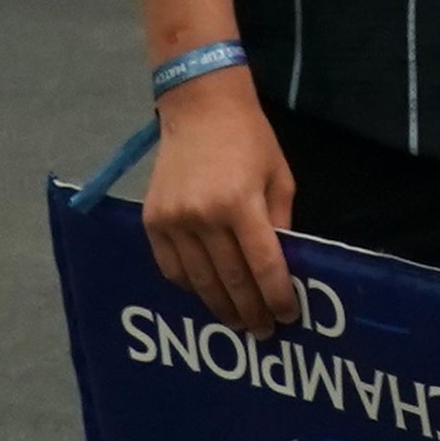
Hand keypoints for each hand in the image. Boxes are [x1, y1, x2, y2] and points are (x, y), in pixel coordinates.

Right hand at [141, 73, 302, 333]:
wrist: (200, 109)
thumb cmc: (250, 139)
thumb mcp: (279, 176)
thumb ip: (280, 221)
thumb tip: (282, 264)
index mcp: (240, 204)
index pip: (262, 264)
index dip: (277, 295)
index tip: (288, 316)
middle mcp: (202, 216)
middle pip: (229, 279)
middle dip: (249, 310)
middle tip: (263, 332)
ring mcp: (172, 221)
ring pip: (198, 280)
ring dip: (219, 306)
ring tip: (237, 322)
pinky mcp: (151, 221)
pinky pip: (170, 268)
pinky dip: (189, 286)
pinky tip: (206, 295)